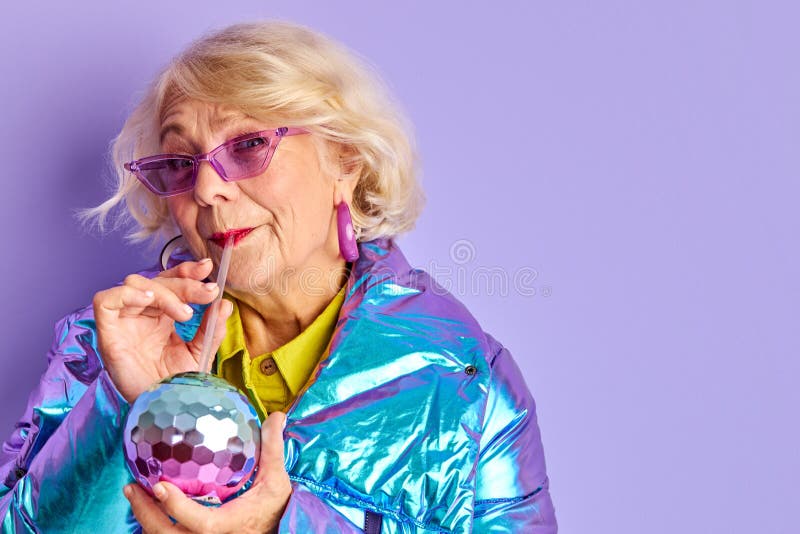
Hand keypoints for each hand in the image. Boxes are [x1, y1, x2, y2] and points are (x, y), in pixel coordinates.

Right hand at [93, 259, 232, 402]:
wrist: (163, 410)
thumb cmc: (176, 384)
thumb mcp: (201, 352)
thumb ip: (212, 327)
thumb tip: (225, 303)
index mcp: (163, 317)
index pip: (171, 282)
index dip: (187, 271)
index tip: (208, 268)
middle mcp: (142, 315)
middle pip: (157, 281)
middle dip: (185, 283)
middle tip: (207, 293)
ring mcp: (124, 322)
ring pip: (135, 284)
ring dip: (163, 291)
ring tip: (184, 313)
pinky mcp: (107, 332)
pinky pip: (105, 300)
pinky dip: (126, 294)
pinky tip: (148, 300)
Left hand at [124, 412, 291, 533]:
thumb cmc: (271, 510)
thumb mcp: (276, 481)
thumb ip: (273, 450)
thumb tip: (277, 416)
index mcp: (227, 525)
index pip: (199, 522)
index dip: (175, 507)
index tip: (158, 485)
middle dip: (145, 513)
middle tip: (131, 487)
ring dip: (144, 519)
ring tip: (134, 493)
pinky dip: (153, 526)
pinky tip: (149, 507)